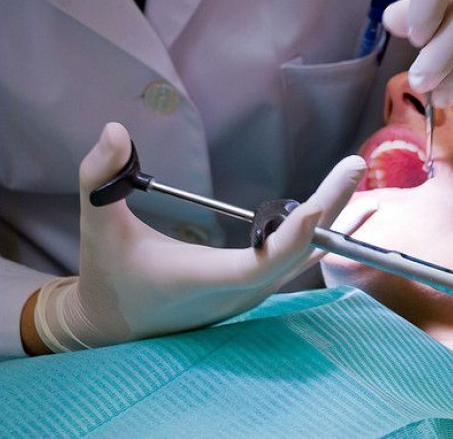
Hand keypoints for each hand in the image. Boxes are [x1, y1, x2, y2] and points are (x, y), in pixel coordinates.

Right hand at [33, 123, 373, 351]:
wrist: (117, 323)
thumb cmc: (110, 273)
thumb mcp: (98, 224)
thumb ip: (99, 177)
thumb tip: (114, 130)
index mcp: (204, 279)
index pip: (259, 264)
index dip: (291, 238)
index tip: (319, 205)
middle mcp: (238, 292)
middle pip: (296, 255)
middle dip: (329, 209)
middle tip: (354, 166)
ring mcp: (251, 294)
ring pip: (303, 259)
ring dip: (331, 220)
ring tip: (353, 177)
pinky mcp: (255, 289)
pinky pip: (298, 262)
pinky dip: (320, 234)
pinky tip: (344, 212)